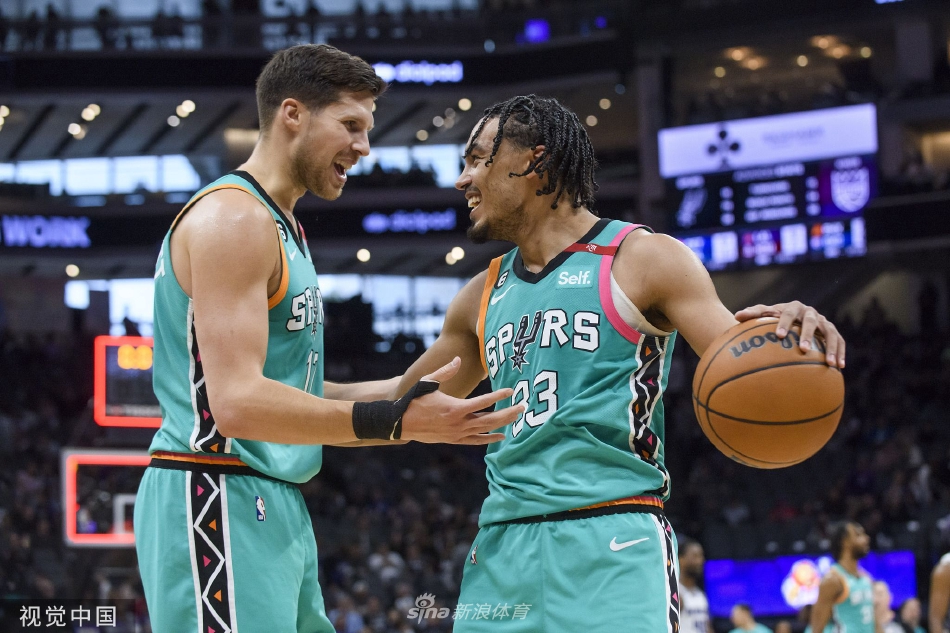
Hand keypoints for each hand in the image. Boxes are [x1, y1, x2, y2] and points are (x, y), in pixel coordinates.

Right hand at [399, 357, 522, 444]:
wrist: (400, 423)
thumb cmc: (413, 400)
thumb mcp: (428, 382)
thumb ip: (446, 371)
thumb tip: (458, 359)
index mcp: (454, 407)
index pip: (483, 402)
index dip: (499, 396)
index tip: (511, 391)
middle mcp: (459, 423)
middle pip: (490, 419)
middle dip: (508, 413)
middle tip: (523, 407)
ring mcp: (457, 433)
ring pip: (485, 430)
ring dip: (502, 424)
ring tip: (516, 418)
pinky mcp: (454, 440)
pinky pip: (476, 441)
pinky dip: (488, 439)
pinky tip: (500, 436)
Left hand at [735, 301, 845, 367]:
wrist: (794, 318)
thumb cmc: (774, 319)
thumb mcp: (764, 315)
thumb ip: (752, 314)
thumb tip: (736, 317)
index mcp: (792, 308)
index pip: (787, 313)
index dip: (784, 323)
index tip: (779, 335)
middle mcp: (810, 313)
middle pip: (812, 322)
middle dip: (808, 335)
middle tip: (803, 349)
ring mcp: (824, 322)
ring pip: (830, 332)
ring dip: (830, 347)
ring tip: (829, 363)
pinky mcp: (832, 332)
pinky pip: (840, 342)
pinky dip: (840, 353)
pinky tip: (839, 367)